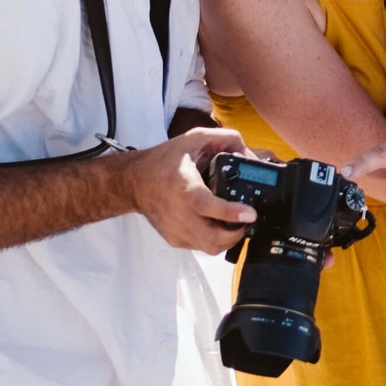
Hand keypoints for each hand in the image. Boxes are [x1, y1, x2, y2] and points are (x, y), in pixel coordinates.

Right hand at [122, 128, 257, 253]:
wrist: (134, 182)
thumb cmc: (164, 161)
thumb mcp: (195, 138)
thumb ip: (226, 139)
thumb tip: (251, 155)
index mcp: (183, 186)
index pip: (206, 205)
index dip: (230, 212)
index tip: (250, 213)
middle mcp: (178, 212)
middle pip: (213, 237)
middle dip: (238, 232)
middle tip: (248, 219)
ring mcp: (175, 229)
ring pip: (211, 247)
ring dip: (229, 238)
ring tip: (236, 223)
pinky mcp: (174, 239)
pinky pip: (202, 247)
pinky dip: (216, 239)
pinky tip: (218, 224)